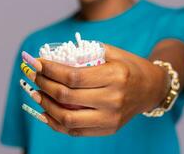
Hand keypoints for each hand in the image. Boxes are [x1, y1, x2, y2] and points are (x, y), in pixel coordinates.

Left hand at [21, 43, 168, 135]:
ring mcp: (111, 119)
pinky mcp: (108, 129)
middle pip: (67, 96)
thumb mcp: (112, 52)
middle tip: (32, 75)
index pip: (73, 76)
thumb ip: (85, 52)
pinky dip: (56, 122)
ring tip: (36, 92)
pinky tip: (46, 110)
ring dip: (46, 105)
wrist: (151, 89)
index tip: (35, 63)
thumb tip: (52, 56)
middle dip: (43, 84)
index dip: (49, 70)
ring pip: (67, 118)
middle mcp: (113, 100)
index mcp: (115, 76)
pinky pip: (75, 130)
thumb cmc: (129, 66)